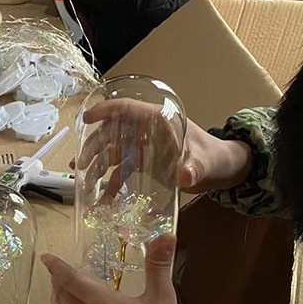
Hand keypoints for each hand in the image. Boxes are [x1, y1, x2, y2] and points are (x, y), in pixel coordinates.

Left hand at [43, 234, 187, 303]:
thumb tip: (166, 235)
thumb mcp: (162, 298)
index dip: (56, 266)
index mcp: (101, 301)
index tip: (45, 258)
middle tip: (56, 273)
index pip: (70, 278)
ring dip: (56, 301)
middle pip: (62, 295)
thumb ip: (159, 265)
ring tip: (56, 293)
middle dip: (57, 282)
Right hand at [73, 99, 252, 195]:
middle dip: (94, 146)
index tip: (86, 118)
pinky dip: (111, 181)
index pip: (127, 108)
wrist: (223, 171)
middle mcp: (147, 130)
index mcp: (159, 120)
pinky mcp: (144, 162)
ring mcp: (144, 146)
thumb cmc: (216, 158)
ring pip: (113, 150)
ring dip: (97, 164)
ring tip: (82, 180)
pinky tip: (102, 194)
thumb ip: (195, 168)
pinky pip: (122, 169)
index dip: (105, 110)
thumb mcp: (206, 162)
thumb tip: (185, 175)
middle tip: (79, 164)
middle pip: (113, 132)